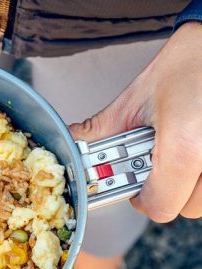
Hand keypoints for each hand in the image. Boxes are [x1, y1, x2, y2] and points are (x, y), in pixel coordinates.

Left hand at [69, 22, 201, 221]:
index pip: (160, 207)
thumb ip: (103, 130)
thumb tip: (77, 141)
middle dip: (166, 190)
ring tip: (181, 152)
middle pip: (184, 207)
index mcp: (183, 148)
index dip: (141, 198)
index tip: (135, 183)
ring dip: (189, 185)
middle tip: (159, 163)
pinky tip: (195, 148)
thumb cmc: (189, 61)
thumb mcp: (137, 99)